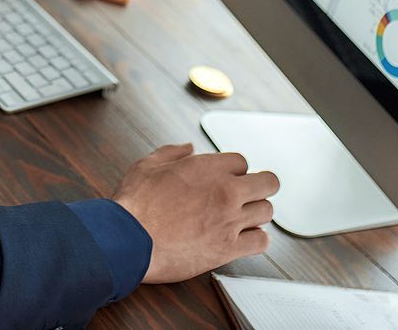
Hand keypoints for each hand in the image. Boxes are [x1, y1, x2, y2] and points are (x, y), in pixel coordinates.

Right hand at [111, 143, 277, 283]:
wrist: (129, 240)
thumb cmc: (135, 204)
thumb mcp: (147, 165)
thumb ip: (172, 152)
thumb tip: (188, 147)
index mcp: (207, 168)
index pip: (242, 161)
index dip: (234, 170)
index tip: (228, 179)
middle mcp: (225, 192)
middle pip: (268, 183)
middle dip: (260, 186)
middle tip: (250, 194)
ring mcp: (229, 221)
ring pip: (267, 211)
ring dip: (257, 213)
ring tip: (244, 217)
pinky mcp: (228, 249)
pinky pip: (261, 242)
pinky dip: (256, 240)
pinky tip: (245, 238)